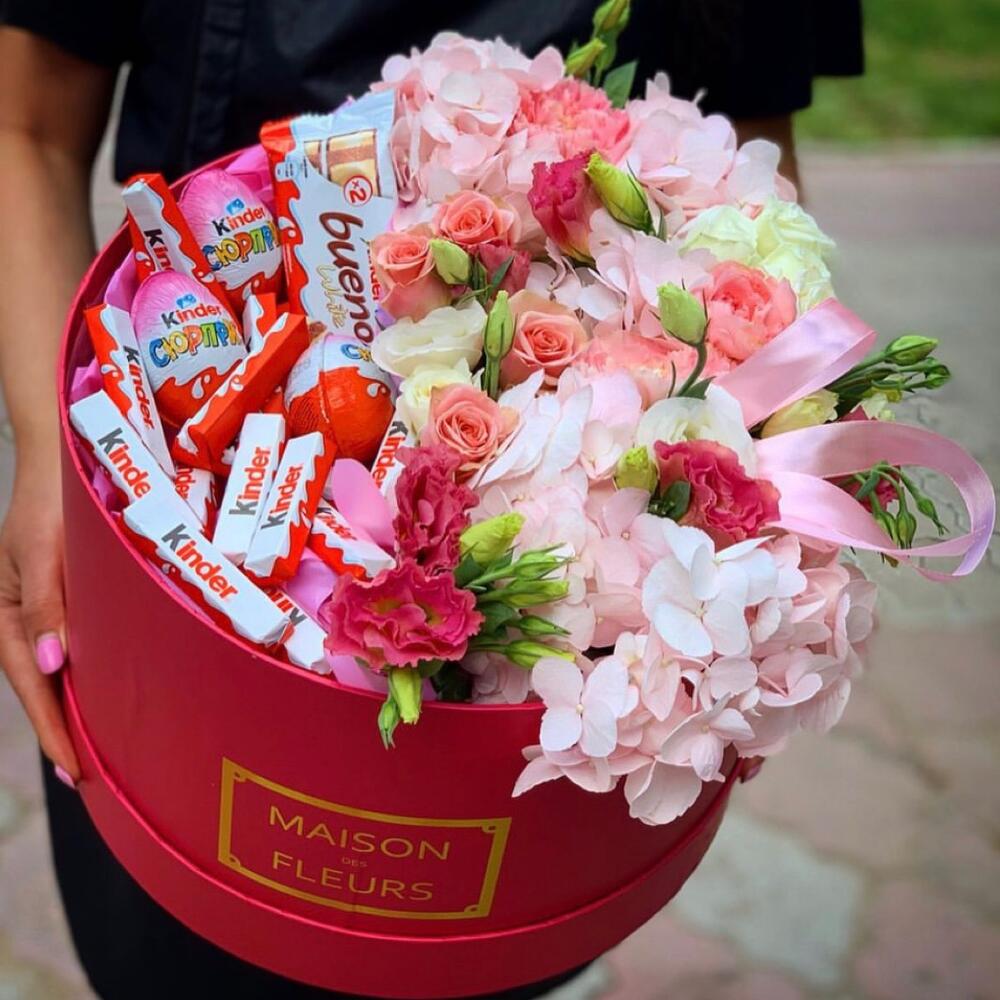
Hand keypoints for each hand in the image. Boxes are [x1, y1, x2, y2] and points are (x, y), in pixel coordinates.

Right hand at [0, 448, 78, 780]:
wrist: (63, 462)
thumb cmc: (51, 502)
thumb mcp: (43, 552)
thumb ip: (45, 605)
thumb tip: (49, 665)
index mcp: (6, 612)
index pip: (29, 683)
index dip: (51, 726)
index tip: (74, 768)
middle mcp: (23, 618)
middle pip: (41, 684)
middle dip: (62, 730)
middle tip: (89, 777)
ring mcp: (45, 609)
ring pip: (58, 669)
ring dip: (75, 707)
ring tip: (98, 751)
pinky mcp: (70, 598)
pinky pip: (76, 644)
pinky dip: (87, 674)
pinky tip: (104, 693)